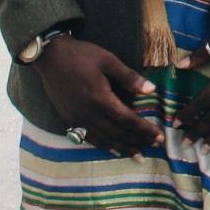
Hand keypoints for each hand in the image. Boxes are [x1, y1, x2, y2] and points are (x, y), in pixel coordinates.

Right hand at [37, 36, 161, 157]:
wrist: (50, 56)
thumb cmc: (81, 55)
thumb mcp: (108, 60)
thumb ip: (129, 77)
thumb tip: (151, 90)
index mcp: (101, 98)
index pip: (127, 119)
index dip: (144, 130)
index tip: (158, 137)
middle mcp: (89, 112)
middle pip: (117, 132)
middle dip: (137, 140)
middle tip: (154, 147)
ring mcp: (77, 117)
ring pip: (103, 138)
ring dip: (122, 147)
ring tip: (137, 155)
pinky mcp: (68, 118)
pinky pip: (87, 137)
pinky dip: (102, 145)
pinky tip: (112, 150)